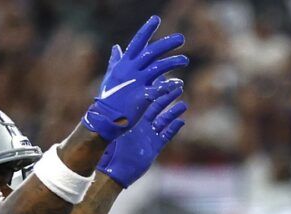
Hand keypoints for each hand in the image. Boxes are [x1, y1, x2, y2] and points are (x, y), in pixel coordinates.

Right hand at [83, 16, 189, 141]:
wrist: (105, 118)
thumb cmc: (109, 97)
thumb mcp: (111, 76)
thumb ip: (116, 61)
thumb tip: (116, 47)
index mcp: (124, 64)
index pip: (137, 42)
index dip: (147, 30)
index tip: (156, 19)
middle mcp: (131, 70)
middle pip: (151, 52)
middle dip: (167, 44)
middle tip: (181, 38)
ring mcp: (136, 82)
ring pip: (158, 67)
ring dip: (173, 62)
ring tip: (185, 59)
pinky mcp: (142, 97)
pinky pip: (159, 89)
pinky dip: (169, 85)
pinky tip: (179, 83)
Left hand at [98, 82, 188, 185]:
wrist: (116, 170)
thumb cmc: (111, 149)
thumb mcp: (113, 128)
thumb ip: (117, 112)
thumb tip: (111, 96)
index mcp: (132, 118)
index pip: (145, 100)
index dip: (154, 91)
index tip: (161, 80)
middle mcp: (142, 125)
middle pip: (157, 107)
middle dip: (168, 97)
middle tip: (178, 87)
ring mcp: (149, 136)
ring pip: (164, 120)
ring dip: (174, 112)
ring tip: (183, 104)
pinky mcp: (155, 147)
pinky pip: (167, 135)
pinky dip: (174, 128)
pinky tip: (181, 121)